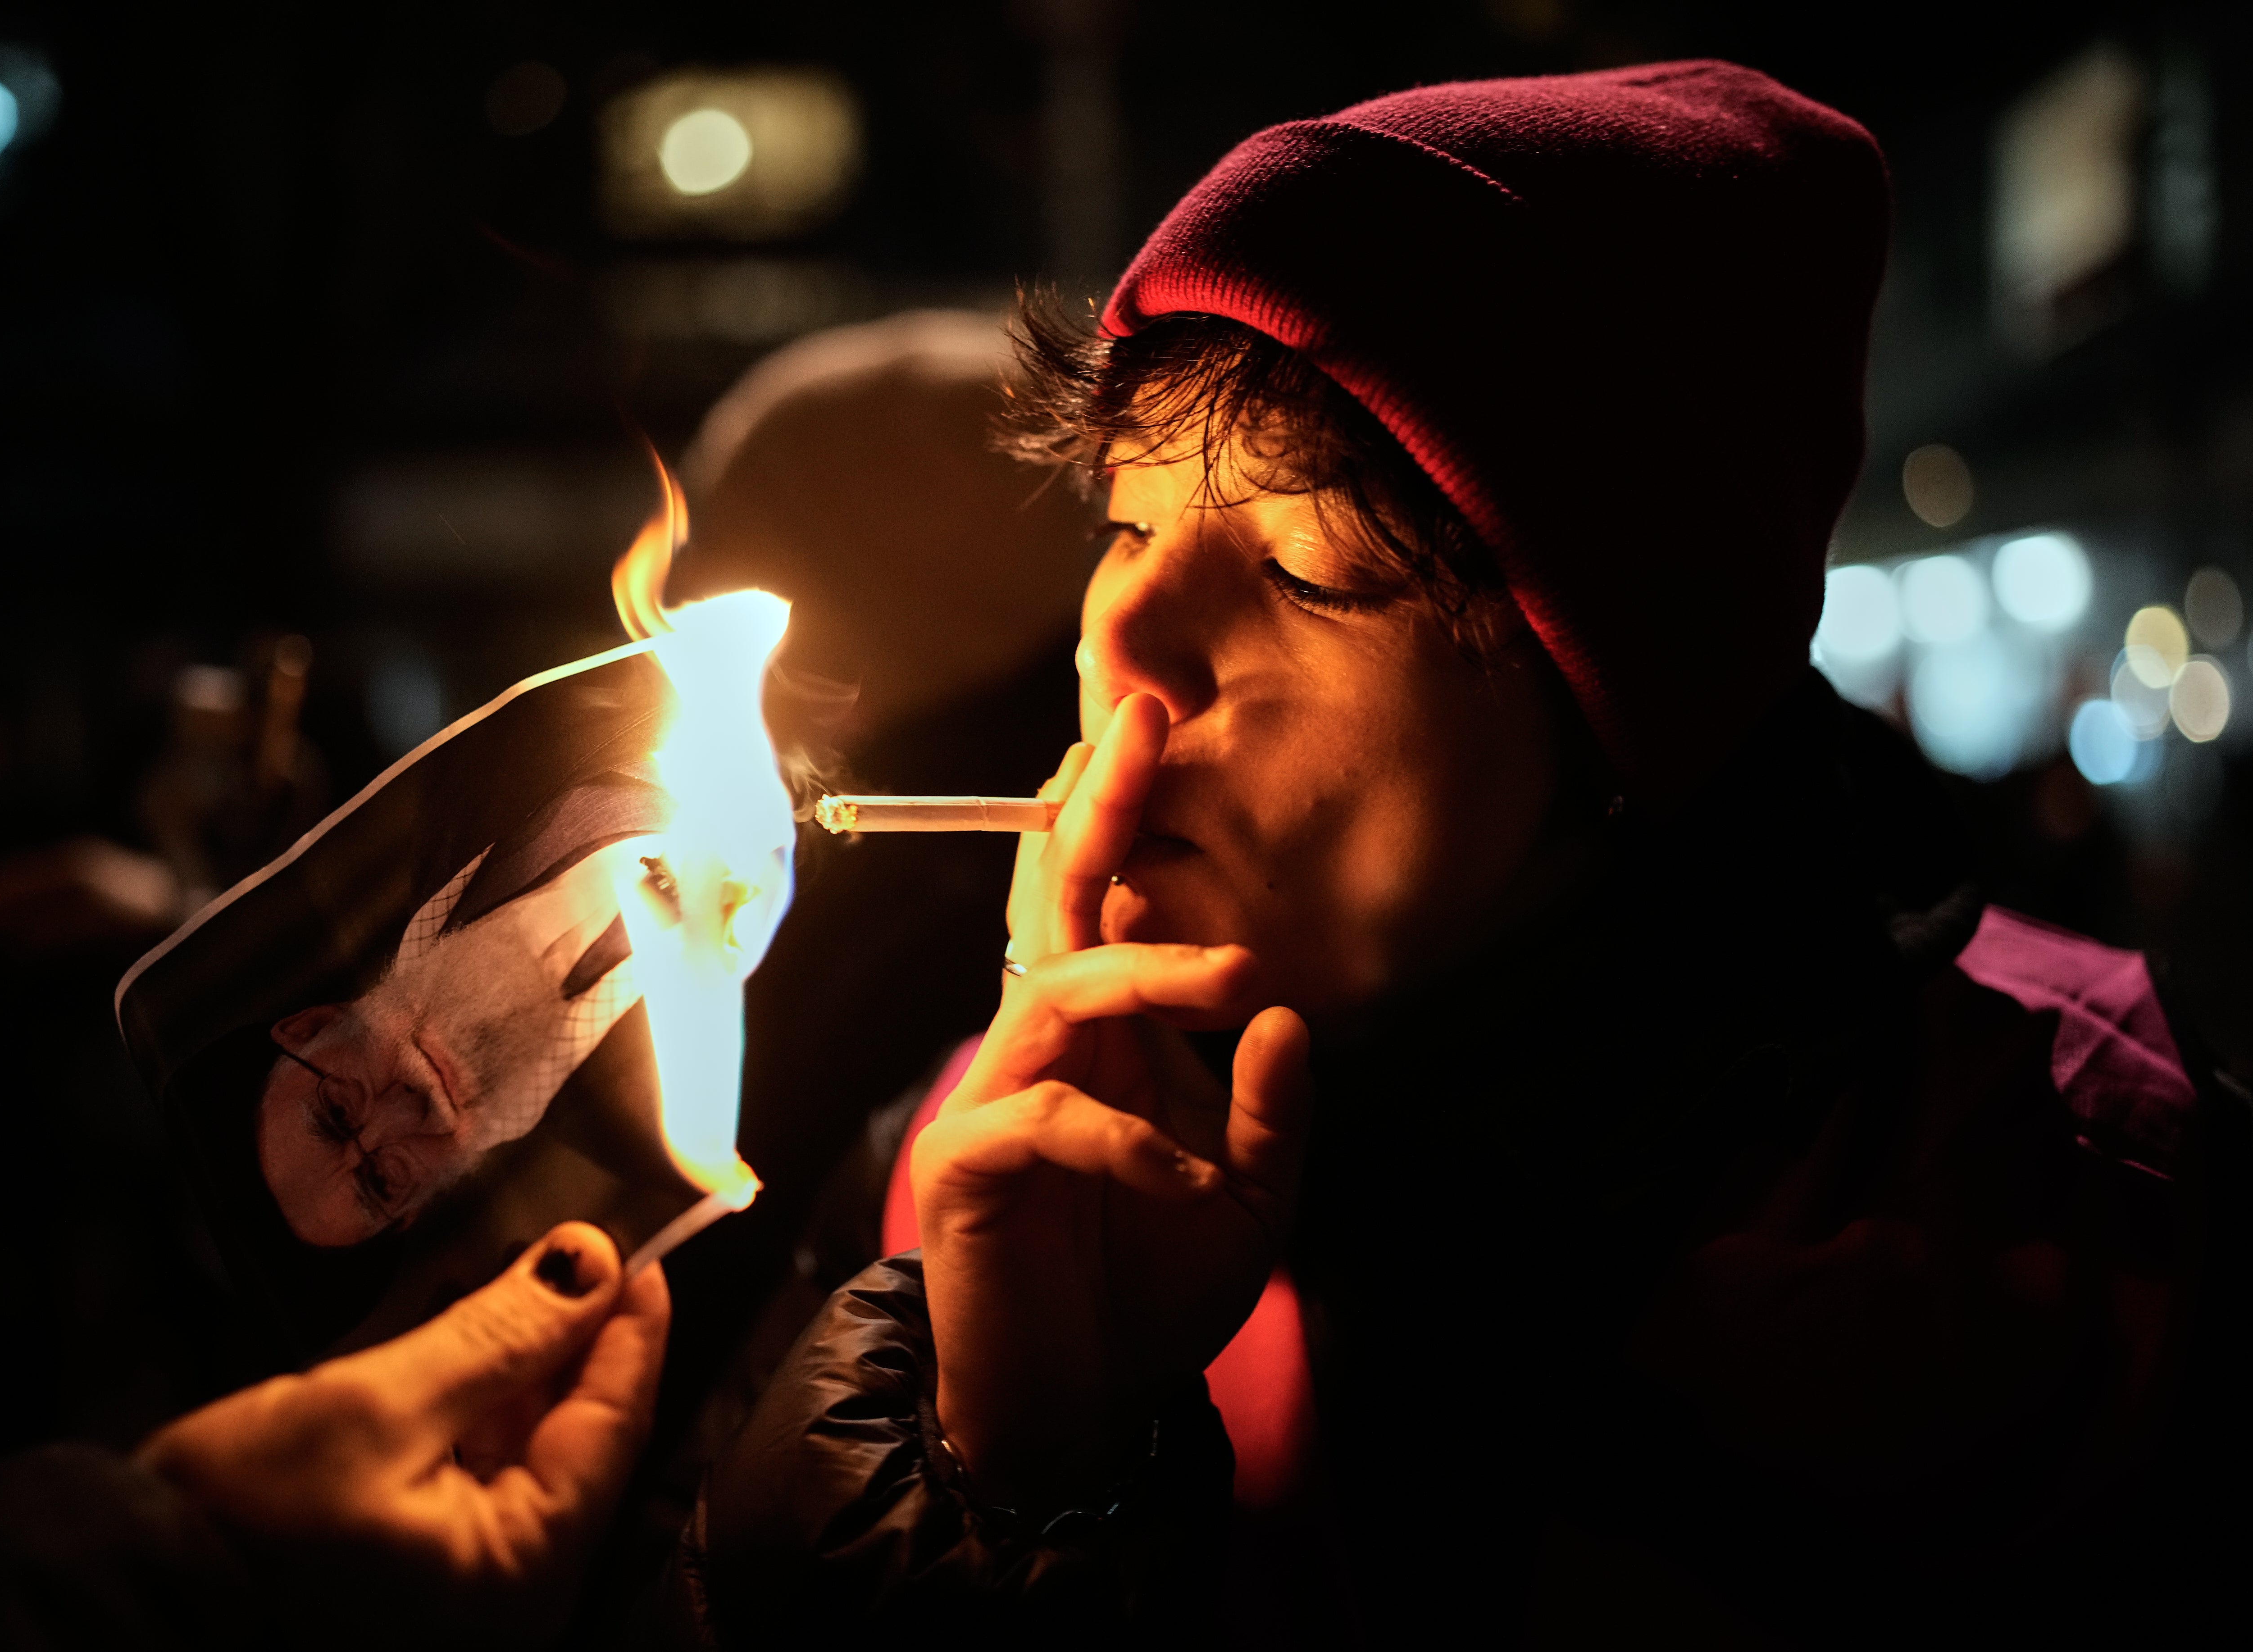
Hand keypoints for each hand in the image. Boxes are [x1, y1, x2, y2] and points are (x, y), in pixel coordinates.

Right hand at [138, 1222, 668, 1646]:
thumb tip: (587, 1264)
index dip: (630, 1327)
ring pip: (528, 1447)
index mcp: (527, 1567)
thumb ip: (495, 1338)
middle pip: (579, 1437)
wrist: (135, 1592)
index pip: (615, 1424)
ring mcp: (469, 1581)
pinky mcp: (422, 1565)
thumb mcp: (376, 1408)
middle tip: (575, 1244)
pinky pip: (478, 1470)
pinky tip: (466, 1334)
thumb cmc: (245, 1519)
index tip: (639, 1246)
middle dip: (573, 1338)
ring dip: (523, 1361)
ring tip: (518, 1273)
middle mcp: (516, 1587)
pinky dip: (478, 1401)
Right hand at [918, 694, 1311, 1506]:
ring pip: (1057, 992)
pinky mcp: (968, 1166)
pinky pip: (1042, 1118)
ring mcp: (1000, 1102)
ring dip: (1146, 975)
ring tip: (1232, 980)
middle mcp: (1049, 1051)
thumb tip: (1284, 1013)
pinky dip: (1125, 1138)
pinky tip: (1187, 1176)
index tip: (1149, 721)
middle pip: (1058, 907)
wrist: (1081, 1409)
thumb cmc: (1155, 1295)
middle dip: (1095, 812)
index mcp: (1110, 1045)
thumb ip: (1272, 1114)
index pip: (1109, 909)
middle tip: (1140, 726)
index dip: (1118, 818)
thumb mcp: (1251, 1203)